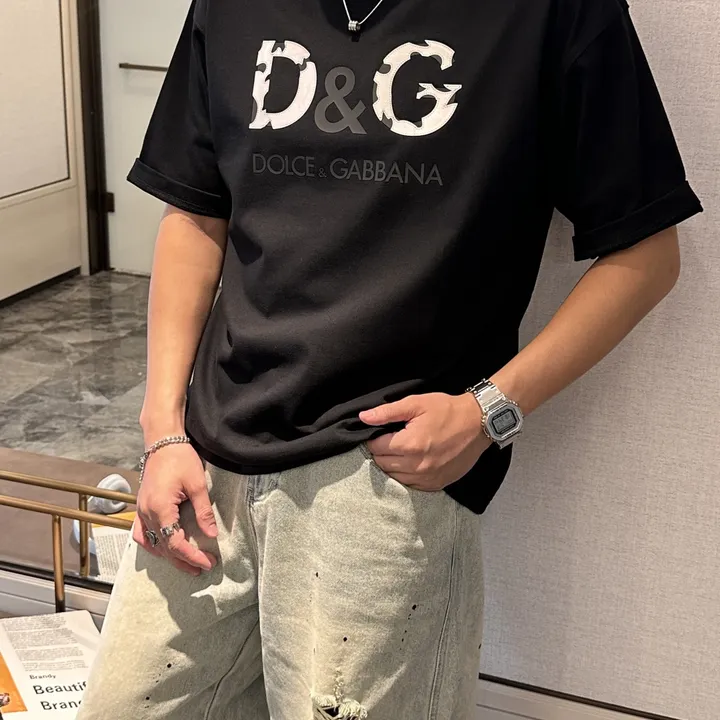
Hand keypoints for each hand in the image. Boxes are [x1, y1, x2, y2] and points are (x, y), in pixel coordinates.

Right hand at [133, 443, 218, 574]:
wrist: (163, 441)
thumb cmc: (180, 458)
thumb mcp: (197, 485)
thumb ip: (203, 512)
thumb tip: (211, 534)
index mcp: (160, 509)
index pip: (175, 543)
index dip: (192, 556)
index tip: (207, 562)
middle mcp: (146, 513)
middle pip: (163, 548)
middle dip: (183, 560)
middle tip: (202, 567)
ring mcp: (141, 511)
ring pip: (151, 544)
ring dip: (168, 556)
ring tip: (186, 563)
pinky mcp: (142, 507)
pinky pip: (142, 534)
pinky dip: (152, 545)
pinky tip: (163, 549)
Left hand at [359, 392, 491, 491]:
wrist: (479, 423)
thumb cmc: (447, 410)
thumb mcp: (416, 403)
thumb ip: (388, 412)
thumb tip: (364, 417)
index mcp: (410, 444)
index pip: (376, 448)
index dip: (375, 439)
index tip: (383, 432)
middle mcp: (417, 465)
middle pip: (382, 464)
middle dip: (382, 452)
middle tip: (392, 440)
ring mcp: (428, 478)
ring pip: (394, 477)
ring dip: (393, 465)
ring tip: (402, 451)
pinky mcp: (437, 484)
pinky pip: (411, 486)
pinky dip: (407, 476)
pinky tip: (412, 462)